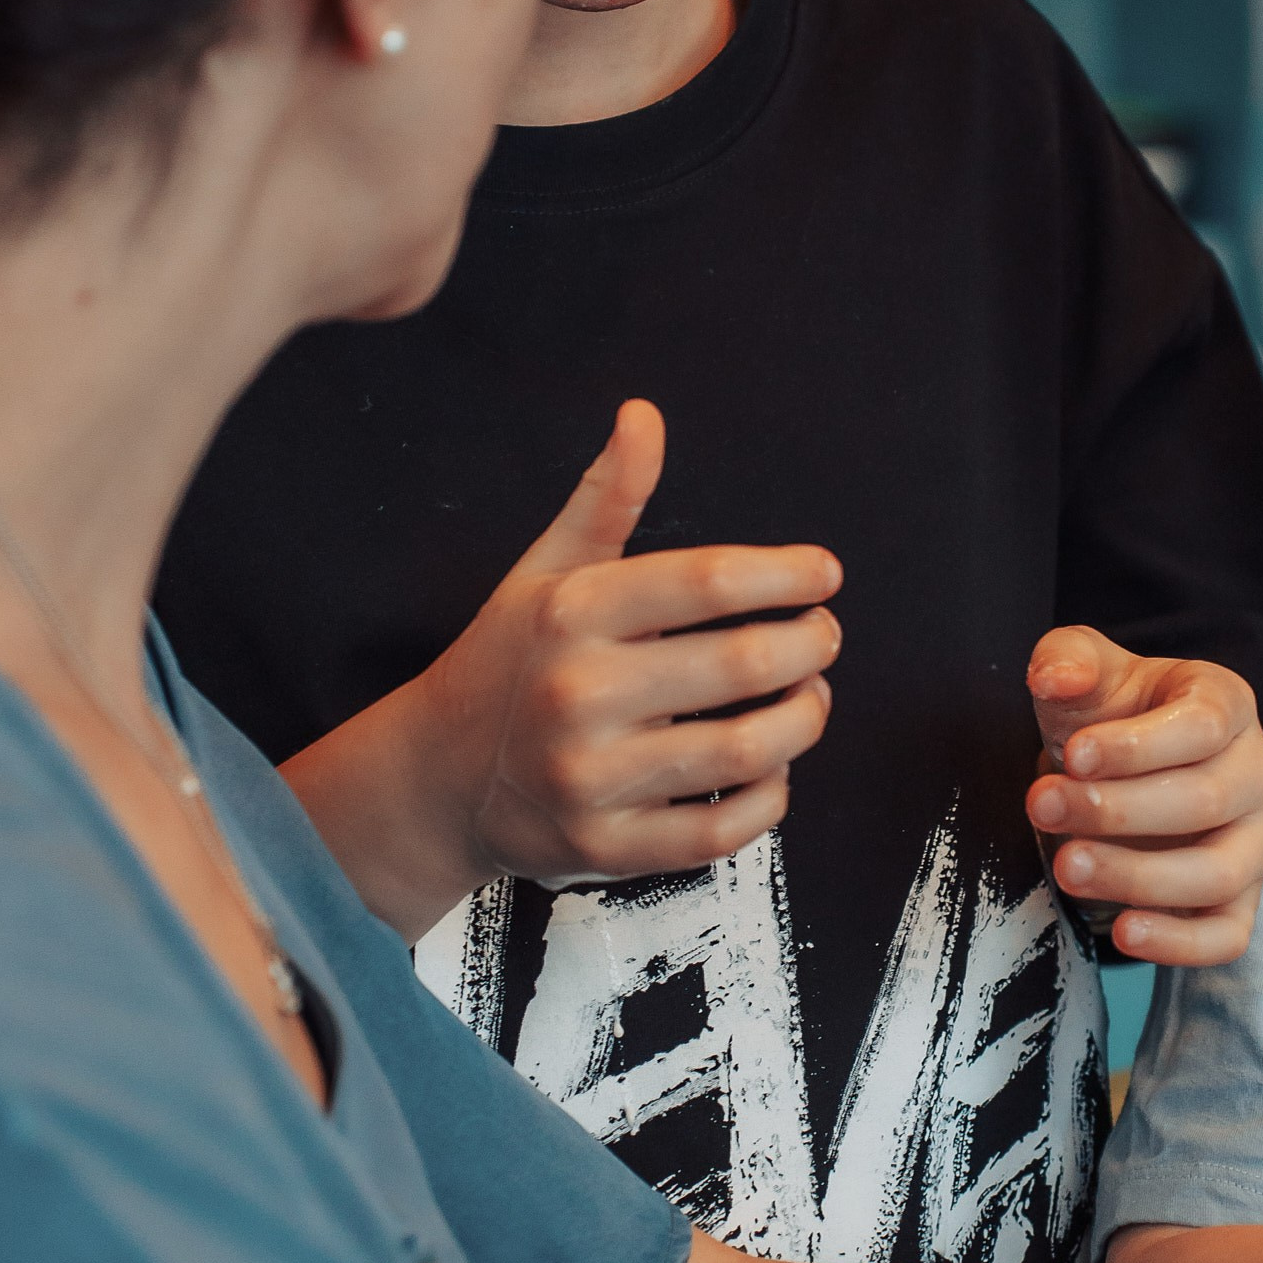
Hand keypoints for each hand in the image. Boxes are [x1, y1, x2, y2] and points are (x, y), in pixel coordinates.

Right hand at [413, 400, 842, 889]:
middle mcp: (578, 694)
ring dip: (803, 719)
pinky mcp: (606, 847)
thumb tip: (643, 415)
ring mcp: (591, 777)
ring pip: (744, 750)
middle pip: (740, 664)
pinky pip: (721, 830)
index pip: (704, 581)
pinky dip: (768, 798)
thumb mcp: (546, 571)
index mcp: (571, 614)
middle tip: (823, 635)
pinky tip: (771, 769)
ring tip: (810, 695)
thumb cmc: (509, 661)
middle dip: (808, 645)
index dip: (783, 573)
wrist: (438, 777)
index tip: (825, 573)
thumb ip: (606, 496)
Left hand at [1024, 630, 1262, 966]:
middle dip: (1118, 809)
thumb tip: (1055, 677)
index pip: (1202, 727)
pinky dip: (1180, 943)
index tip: (1073, 755)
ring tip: (1068, 867)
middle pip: (1207, 800)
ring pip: (1219, 872)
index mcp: (1227, 705)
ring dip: (1139, 876)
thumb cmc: (1106, 717)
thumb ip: (1068, 659)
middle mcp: (1256, 773)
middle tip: (1044, 806)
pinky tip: (1123, 932)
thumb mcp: (1084, 674)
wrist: (1114, 772)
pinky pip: (1229, 935)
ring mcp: (1255, 841)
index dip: (1137, 746)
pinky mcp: (1240, 901)